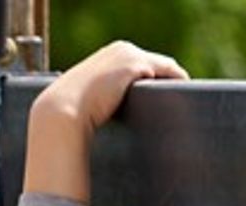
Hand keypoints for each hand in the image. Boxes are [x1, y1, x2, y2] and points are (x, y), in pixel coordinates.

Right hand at [35, 40, 187, 130]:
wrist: (62, 112)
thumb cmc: (69, 113)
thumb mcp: (86, 99)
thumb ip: (101, 98)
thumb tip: (108, 115)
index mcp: (108, 55)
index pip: (140, 64)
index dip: (152, 80)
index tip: (159, 97)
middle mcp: (121, 49)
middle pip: (155, 64)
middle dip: (166, 80)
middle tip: (176, 101)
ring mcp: (130, 55)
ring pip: (165, 67)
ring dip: (174, 81)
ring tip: (182, 101)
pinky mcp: (137, 66)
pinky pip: (169, 71)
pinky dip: (178, 81)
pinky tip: (183, 96)